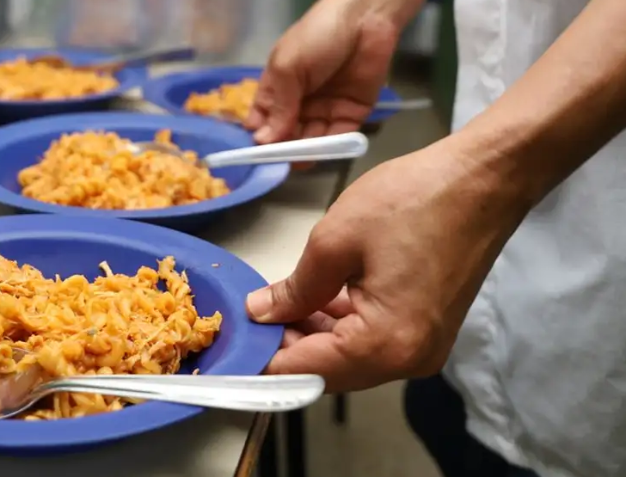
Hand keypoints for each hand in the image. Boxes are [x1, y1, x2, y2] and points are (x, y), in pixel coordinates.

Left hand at [244, 140, 530, 391]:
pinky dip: (339, 324)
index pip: (304, 371)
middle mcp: (408, 358)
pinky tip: (316, 296)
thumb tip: (262, 314)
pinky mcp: (427, 329)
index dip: (260, 359)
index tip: (231, 346)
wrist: (485, 178)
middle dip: (285, 344)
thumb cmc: (418, 199)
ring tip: (279, 298)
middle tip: (251, 313)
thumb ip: (293, 288)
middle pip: (327, 371)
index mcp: (386, 343)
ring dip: (310, 333)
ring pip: (347, 357)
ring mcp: (423, 347)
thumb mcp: (334, 240)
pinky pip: (370, 340)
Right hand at [246, 0, 400, 146]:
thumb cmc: (317, 36)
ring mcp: (325, 110)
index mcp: (278, 89)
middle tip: (279, 162)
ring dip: (305, 152)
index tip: (254, 156)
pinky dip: (330, 147)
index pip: (262, 122)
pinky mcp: (352, 114)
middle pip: (286, 137)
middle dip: (283, 150)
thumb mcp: (288, 68)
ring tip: (299, 160)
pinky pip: (338, 137)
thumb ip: (279, 107)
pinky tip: (322, 152)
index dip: (258, 140)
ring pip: (311, 141)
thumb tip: (262, 142)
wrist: (366, 19)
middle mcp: (299, 104)